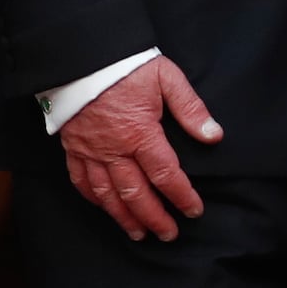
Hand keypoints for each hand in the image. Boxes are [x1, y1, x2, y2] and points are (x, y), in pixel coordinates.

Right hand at [61, 56, 222, 242]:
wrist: (81, 53)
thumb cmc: (125, 64)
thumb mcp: (166, 77)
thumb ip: (190, 108)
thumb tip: (213, 135)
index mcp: (140, 133)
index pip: (165, 174)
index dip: (181, 196)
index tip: (193, 211)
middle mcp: (113, 148)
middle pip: (136, 193)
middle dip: (154, 218)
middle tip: (168, 234)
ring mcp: (90, 150)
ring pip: (107, 194)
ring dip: (124, 217)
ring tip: (138, 234)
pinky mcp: (73, 146)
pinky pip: (80, 180)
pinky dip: (94, 198)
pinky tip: (105, 208)